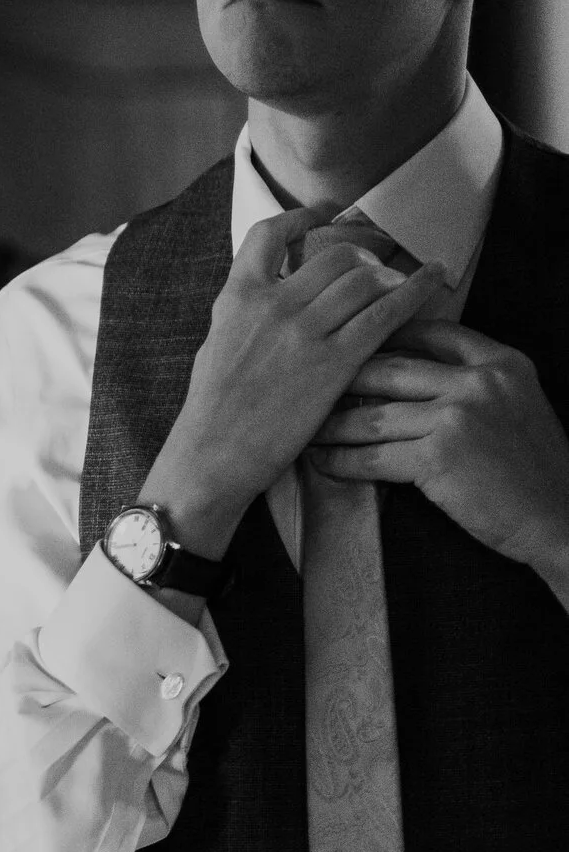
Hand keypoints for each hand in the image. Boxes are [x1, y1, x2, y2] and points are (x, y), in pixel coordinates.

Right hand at [137, 205, 445, 559]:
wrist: (215, 451)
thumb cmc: (212, 406)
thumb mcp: (217, 342)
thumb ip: (247, 311)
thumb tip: (275, 293)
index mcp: (237, 296)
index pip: (269, 234)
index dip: (301, 217)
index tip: (323, 213)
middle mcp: (273, 304)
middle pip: (332, 255)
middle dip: (362, 253)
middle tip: (377, 262)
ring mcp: (305, 332)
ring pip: (363, 279)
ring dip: (390, 273)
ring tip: (405, 277)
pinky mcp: (335, 362)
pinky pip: (384, 315)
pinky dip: (414, 293)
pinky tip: (432, 283)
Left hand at [312, 319, 568, 585]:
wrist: (561, 518)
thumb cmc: (533, 468)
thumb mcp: (517, 404)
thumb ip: (472, 379)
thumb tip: (400, 366)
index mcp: (502, 363)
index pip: (432, 333)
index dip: (385, 336)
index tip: (349, 343)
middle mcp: (481, 382)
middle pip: (389, 369)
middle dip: (344, 380)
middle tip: (309, 387)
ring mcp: (460, 417)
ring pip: (373, 415)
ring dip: (333, 426)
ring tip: (308, 429)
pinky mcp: (440, 457)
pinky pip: (374, 455)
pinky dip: (343, 461)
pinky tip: (324, 461)